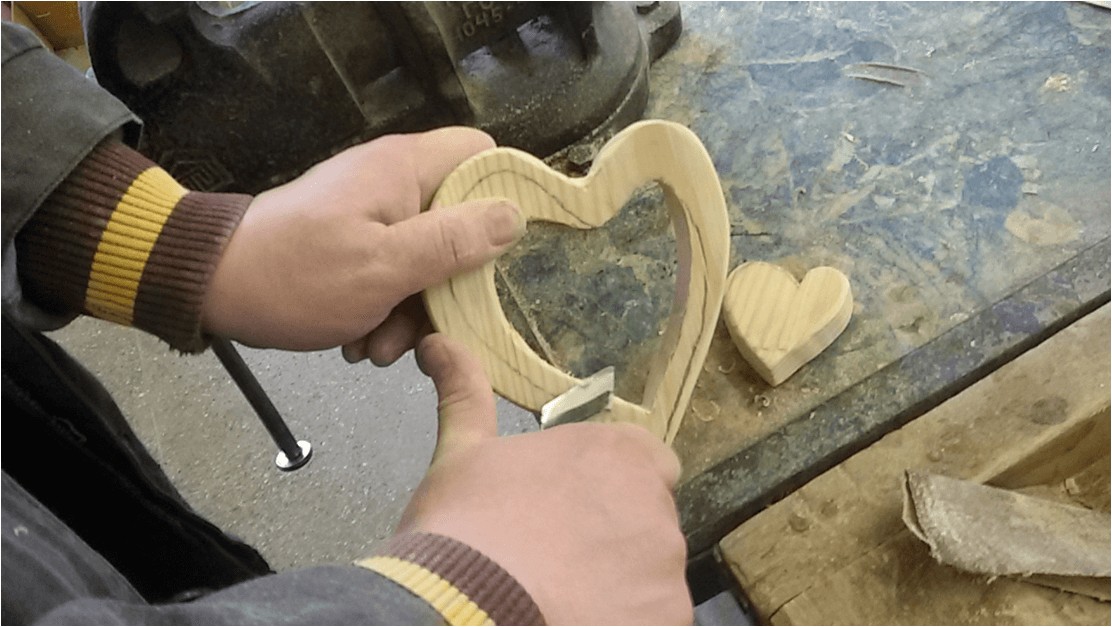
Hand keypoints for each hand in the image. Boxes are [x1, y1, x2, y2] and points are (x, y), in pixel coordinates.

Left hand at [201, 127, 524, 356]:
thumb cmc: (296, 276)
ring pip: (426, 257)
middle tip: (431, 324)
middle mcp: (393, 181)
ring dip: (413, 310)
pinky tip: (360, 340)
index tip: (504, 253)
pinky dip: (383, 309)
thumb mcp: (386, 267)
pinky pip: (391, 271)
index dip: (504, 196)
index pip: (481, 155)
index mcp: (406, 169)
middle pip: (459, 220)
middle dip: (449, 281)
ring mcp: (371, 213)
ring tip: (377, 346)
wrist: (212, 289)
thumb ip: (454, 241)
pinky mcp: (351, 241)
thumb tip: (514, 216)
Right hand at [399, 334, 692, 624]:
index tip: (569, 511)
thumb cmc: (464, 526)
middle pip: (649, 520)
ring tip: (562, 598)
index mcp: (617, 454)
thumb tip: (439, 343)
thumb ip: (465, 393)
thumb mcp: (461, 454)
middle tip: (559, 557)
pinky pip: (653, 616)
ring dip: (620, 583)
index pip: (645, 462)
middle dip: (614, 536)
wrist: (466, 611)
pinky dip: (624, 618)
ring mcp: (666, 570)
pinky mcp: (667, 620)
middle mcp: (656, 506)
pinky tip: (575, 620)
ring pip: (652, 575)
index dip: (609, 488)